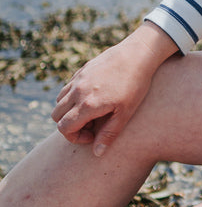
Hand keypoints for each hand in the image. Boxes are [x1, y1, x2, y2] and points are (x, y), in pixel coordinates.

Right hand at [51, 22, 177, 154]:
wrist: (138, 53)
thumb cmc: (135, 84)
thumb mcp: (126, 113)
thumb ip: (109, 134)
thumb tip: (97, 153)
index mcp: (87, 105)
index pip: (64, 128)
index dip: (75, 137)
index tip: (92, 135)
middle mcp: (78, 91)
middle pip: (56, 116)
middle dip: (69, 125)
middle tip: (91, 124)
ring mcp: (78, 79)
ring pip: (59, 101)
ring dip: (69, 110)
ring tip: (91, 110)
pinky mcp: (82, 70)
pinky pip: (67, 87)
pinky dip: (73, 96)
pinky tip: (93, 95)